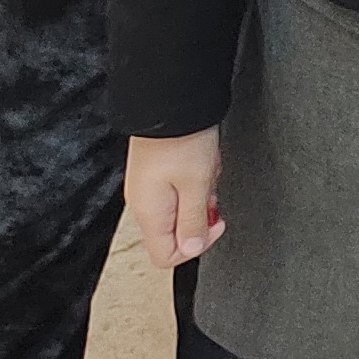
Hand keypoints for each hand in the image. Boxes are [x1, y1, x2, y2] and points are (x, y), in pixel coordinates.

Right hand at [125, 130, 221, 266]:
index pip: (165, 256)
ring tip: (206, 168)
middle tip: (210, 189)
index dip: (196, 247)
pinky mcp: (157, 171)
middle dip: (201, 213)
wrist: (172, 102)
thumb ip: (193, 222)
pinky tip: (203, 160)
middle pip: (176, 231)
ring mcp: (149, 187)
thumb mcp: (197, 185)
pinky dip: (197, 178)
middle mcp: (144, 204)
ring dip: (201, 192)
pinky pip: (181, 187)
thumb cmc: (183, 139)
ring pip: (182, 207)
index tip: (215, 223)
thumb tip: (192, 250)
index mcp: (149, 213)